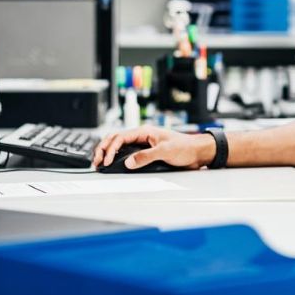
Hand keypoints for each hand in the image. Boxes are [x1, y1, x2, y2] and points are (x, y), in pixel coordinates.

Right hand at [91, 125, 215, 169]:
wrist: (197, 152)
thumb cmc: (185, 147)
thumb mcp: (165, 151)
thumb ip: (146, 156)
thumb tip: (129, 163)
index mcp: (145, 131)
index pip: (121, 137)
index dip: (111, 149)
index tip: (107, 161)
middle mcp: (142, 136)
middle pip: (115, 139)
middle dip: (103, 149)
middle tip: (96, 162)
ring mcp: (142, 144)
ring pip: (119, 145)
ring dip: (108, 152)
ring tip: (99, 162)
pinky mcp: (145, 152)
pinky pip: (127, 152)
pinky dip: (117, 157)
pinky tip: (112, 163)